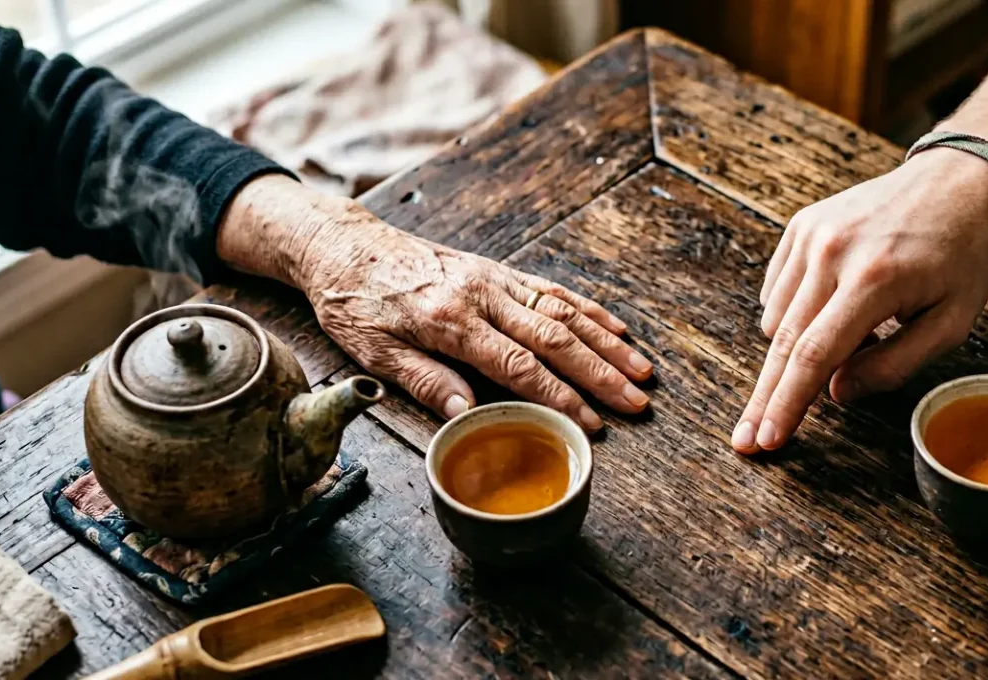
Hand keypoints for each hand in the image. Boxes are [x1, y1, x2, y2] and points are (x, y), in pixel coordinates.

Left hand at [218, 177, 651, 430]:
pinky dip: (589, 310)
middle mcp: (481, 297)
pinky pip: (552, 290)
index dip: (561, 398)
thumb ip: (424, 380)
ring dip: (607, 343)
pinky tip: (615, 328)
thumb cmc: (354, 304)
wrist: (345, 246)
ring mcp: (494, 280)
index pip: (519, 367)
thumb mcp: (373, 352)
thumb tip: (469, 413)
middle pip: (556, 339)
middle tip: (639, 402)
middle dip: (602, 374)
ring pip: (563, 312)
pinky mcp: (497, 272)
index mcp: (450, 322)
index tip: (592, 424)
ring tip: (642, 370)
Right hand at [731, 149, 987, 453]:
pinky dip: (795, 313)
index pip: (816, 355)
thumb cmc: (962, 257)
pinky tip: (833, 307)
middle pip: (784, 343)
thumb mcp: (952, 323)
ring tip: (852, 336)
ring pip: (777, 319)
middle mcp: (833, 253)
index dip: (789, 403)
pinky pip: (777, 290)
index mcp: (874, 280)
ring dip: (797, 348)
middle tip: (746, 441)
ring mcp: (811, 234)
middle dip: (765, 398)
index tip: (768, 439)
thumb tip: (836, 393)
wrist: (959, 181)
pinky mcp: (801, 225)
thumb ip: (894, 365)